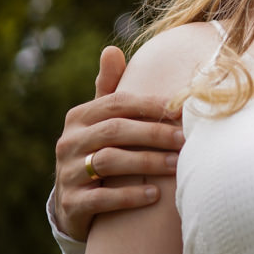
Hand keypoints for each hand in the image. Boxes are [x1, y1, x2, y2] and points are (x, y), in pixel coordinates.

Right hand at [52, 46, 184, 240]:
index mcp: (79, 117)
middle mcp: (68, 142)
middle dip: (155, 133)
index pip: (118, 103)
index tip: (184, 109)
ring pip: (110, 161)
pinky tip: (155, 195)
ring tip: (177, 165)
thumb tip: (111, 50)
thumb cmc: (101, 149)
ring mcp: (67, 173)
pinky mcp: (70, 203)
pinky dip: (130, 196)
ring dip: (148, 162)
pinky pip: (101, 198)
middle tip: (186, 140)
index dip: (152, 105)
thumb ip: (110, 88)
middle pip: (116, 130)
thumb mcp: (102, 120)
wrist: (76, 203)